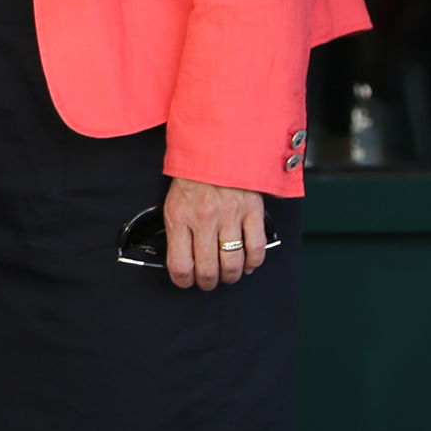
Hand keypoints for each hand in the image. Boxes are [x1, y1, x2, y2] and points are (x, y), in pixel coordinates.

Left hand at [162, 176, 265, 290]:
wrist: (216, 147)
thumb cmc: (193, 177)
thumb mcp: (173, 203)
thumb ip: (177, 232)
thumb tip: (182, 261)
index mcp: (180, 217)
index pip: (180, 265)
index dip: (183, 281)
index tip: (186, 281)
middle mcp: (204, 218)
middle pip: (208, 270)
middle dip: (207, 283)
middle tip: (208, 280)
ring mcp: (230, 215)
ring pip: (233, 264)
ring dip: (230, 276)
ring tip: (227, 274)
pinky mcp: (252, 211)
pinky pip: (256, 248)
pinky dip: (253, 262)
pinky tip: (247, 262)